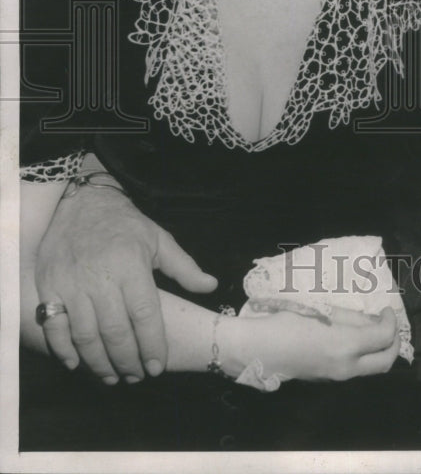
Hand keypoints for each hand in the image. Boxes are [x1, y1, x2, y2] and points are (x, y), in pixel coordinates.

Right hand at [35, 181, 217, 382]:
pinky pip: (53, 327)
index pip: (144, 314)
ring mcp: (70, 284)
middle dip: (128, 361)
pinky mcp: (49, 287)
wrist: (80, 203)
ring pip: (85, 335)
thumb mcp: (158, 239)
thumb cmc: (124, 224)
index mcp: (130, 264)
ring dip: (99, 363)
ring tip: (113, 377)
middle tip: (137, 377)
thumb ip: (183, 267)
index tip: (157, 366)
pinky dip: (64, 350)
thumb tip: (211, 286)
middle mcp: (99, 277)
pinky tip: (77, 364)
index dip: (152, 345)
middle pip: (114, 331)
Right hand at [222, 306, 399, 382]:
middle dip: (394, 343)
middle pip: (385, 363)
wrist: (256, 348)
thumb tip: (373, 321)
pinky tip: (354, 340)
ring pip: (371, 369)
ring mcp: (336, 377)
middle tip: (390, 325)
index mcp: (346, 347)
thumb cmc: (287, 321)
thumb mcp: (322, 312)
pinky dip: (364, 356)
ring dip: (379, 351)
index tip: (387, 309)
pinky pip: (355, 370)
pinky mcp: (326, 379)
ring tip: (373, 330)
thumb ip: (352, 318)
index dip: (391, 321)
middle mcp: (346, 367)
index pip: (383, 337)